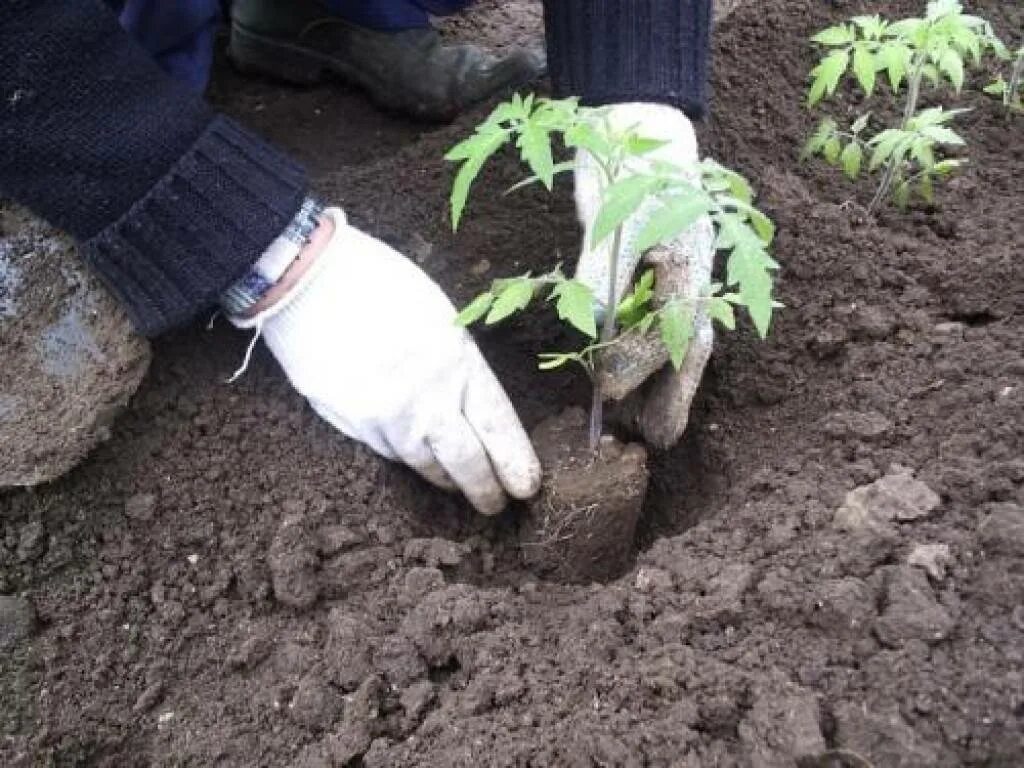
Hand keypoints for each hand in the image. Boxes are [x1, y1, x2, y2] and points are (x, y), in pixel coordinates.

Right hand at [234, 208, 540, 515]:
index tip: (526, 486)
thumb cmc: (378, 282)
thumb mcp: (438, 315)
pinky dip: (404, 455)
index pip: (497, 426)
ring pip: (423, 463)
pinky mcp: (350, 422)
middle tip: (495, 504)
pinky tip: (411, 452)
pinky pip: (386, 450)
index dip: (515, 461)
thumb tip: (472, 403)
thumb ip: (458, 364)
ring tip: (454, 483)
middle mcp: (425, 397)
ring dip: (443, 477)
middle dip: (485, 489)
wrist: (306, 278)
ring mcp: (384, 415)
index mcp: (457, 362)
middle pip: (465, 461)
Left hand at [573, 103, 714, 448]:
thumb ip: (605, 272)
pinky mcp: (653, 277)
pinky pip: (656, 326)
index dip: (639, 368)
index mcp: (690, 266)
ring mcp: (675, 280)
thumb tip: (595, 324)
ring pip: (676, 342)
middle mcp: (690, 279)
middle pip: (688, 347)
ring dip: (663, 383)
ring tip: (648, 426)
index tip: (606, 394)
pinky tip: (630, 376)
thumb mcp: (614, 219)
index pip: (670, 332)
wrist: (634, 125)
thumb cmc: (629, 168)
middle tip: (656, 440)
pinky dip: (646, 355)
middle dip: (674, 394)